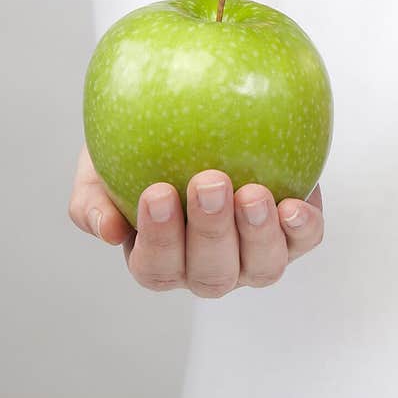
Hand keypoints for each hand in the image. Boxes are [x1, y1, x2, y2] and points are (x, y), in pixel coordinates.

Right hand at [68, 145, 323, 296]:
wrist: (202, 122)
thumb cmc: (145, 152)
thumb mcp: (103, 166)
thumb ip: (92, 199)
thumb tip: (107, 229)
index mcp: (162, 261)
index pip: (157, 267)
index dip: (159, 237)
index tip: (157, 190)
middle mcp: (211, 269)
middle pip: (212, 274)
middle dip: (210, 231)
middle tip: (208, 182)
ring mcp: (255, 257)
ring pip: (262, 267)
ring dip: (257, 234)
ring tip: (252, 193)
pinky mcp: (295, 234)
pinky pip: (305, 240)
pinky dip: (302, 228)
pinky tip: (294, 204)